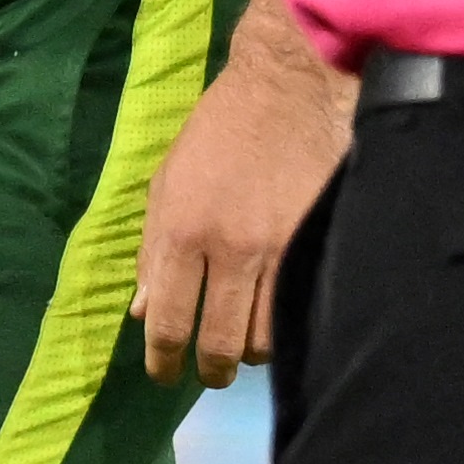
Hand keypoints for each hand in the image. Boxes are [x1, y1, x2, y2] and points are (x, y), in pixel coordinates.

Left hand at [138, 48, 350, 390]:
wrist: (289, 87)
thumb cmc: (218, 130)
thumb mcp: (167, 183)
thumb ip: (153, 251)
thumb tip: (144, 312)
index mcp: (183, 232)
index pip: (170, 320)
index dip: (164, 360)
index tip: (164, 376)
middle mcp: (230, 249)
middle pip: (221, 343)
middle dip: (212, 370)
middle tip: (211, 374)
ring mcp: (280, 250)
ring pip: (268, 337)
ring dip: (253, 353)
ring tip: (247, 349)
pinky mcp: (320, 243)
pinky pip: (303, 308)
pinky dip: (288, 327)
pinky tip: (281, 323)